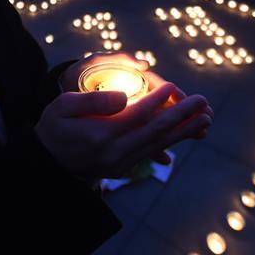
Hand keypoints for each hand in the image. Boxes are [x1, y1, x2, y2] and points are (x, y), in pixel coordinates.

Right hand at [42, 54, 212, 180]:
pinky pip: (151, 153)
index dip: (156, 100)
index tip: (173, 86)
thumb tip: (124, 96)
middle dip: (181, 115)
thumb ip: (93, 101)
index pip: (136, 115)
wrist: (48, 163)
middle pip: (154, 132)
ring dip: (184, 131)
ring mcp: (120, 164)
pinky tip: (186, 132)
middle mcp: (114, 153)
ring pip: (158, 145)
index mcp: (99, 135)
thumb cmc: (54, 127)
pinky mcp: (124, 168)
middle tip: (203, 101)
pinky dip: (171, 142)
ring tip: (206, 118)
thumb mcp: (62, 106)